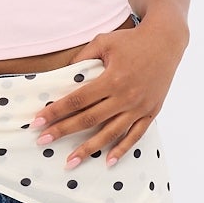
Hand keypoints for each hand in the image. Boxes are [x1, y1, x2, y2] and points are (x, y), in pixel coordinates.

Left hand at [30, 9, 188, 168]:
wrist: (166, 41)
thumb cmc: (131, 40)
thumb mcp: (103, 42)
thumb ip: (82, 59)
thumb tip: (60, 75)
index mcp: (112, 78)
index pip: (77, 100)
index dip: (56, 112)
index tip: (37, 122)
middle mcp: (126, 96)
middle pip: (89, 119)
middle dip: (63, 131)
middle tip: (42, 142)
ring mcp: (139, 107)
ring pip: (110, 133)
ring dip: (88, 149)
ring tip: (70, 162)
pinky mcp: (151, 112)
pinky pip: (136, 135)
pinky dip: (122, 149)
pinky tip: (107, 161)